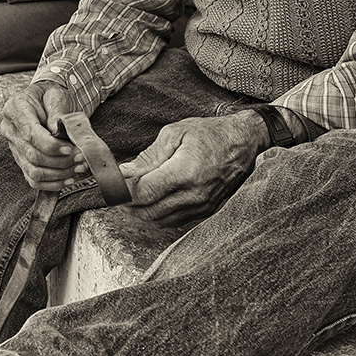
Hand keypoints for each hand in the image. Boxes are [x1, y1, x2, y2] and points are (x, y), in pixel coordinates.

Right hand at [0, 82, 90, 191]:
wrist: (47, 102)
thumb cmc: (52, 97)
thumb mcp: (57, 96)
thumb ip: (57, 112)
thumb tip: (57, 132)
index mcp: (15, 109)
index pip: (31, 134)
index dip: (52, 146)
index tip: (71, 149)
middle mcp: (10, 129)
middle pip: (32, 155)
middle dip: (60, 161)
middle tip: (81, 158)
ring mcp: (14, 147)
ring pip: (33, 171)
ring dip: (59, 174)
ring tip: (79, 167)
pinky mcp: (21, 160)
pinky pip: (33, 180)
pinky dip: (52, 184)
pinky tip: (69, 178)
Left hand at [119, 111, 266, 225]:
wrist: (244, 143)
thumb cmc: (209, 134)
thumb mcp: (175, 134)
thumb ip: (148, 156)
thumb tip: (124, 173)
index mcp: (185, 172)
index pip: (143, 193)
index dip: (122, 191)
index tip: (111, 185)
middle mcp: (194, 195)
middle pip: (148, 211)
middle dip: (127, 204)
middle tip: (116, 191)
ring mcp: (201, 206)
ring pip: (159, 220)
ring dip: (140, 211)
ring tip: (130, 195)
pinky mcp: (205, 212)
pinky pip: (173, 221)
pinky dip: (157, 214)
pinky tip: (150, 200)